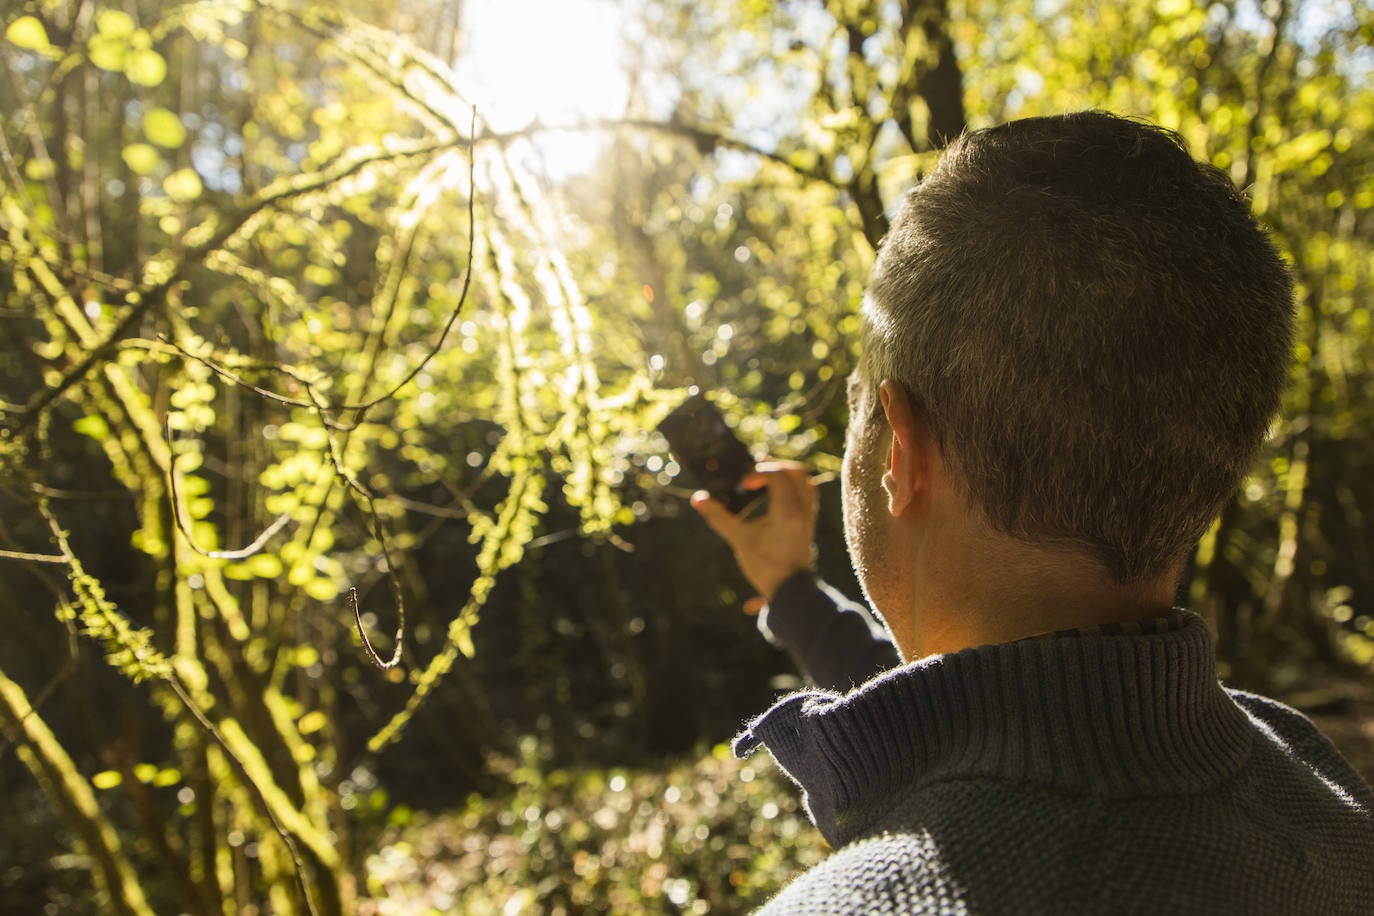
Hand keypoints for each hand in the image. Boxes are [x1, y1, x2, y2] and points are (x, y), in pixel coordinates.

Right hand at [691, 459, 818, 603]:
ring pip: (804, 480)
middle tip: (753, 473)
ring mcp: (808, 515)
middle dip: (773, 466)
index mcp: (787, 511)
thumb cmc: (765, 567)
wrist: (791, 590)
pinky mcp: (809, 521)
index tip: (743, 485)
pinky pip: (808, 493)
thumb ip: (719, 518)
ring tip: (764, 478)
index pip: (777, 475)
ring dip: (785, 474)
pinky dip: (794, 486)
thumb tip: (698, 499)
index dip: (758, 472)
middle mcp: (802, 509)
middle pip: (795, 470)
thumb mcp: (739, 541)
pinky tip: (776, 494)